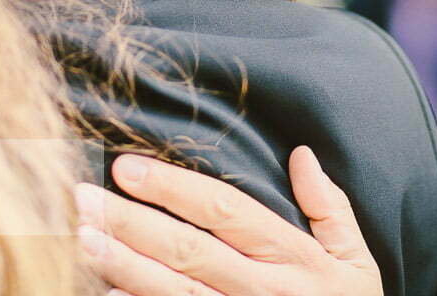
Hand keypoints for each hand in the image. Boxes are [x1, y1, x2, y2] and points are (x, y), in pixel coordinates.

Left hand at [75, 146, 381, 295]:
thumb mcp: (356, 261)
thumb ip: (331, 207)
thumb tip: (302, 154)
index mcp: (293, 259)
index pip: (224, 212)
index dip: (173, 188)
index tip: (125, 167)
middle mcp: (262, 292)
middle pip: (186, 251)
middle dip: (130, 222)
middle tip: (79, 197)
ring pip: (173, 294)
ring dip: (121, 267)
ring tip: (79, 240)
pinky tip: (100, 295)